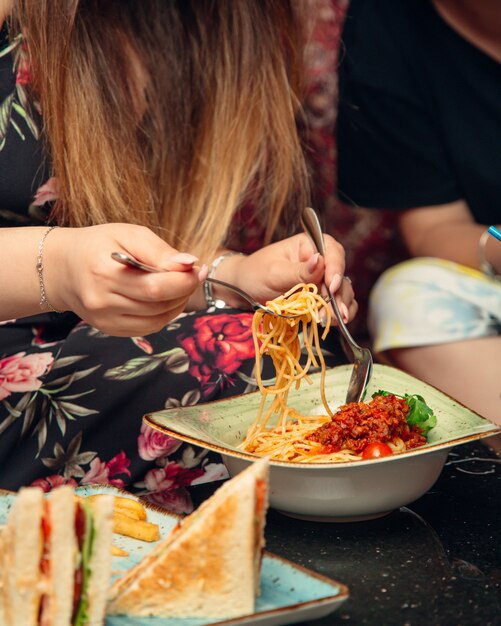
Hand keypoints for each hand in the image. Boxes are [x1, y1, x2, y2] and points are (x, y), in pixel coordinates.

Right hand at [44, 224, 204, 335]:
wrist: (63, 268)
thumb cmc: (98, 245)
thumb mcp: (127, 234)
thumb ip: (159, 250)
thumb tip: (190, 263)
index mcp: (104, 272)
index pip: (155, 287)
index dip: (184, 281)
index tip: (199, 268)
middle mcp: (102, 301)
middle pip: (159, 305)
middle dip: (185, 290)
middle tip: (194, 275)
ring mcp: (104, 320)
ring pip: (158, 319)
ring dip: (177, 303)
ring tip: (179, 285)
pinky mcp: (109, 329)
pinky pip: (148, 328)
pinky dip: (164, 314)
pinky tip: (165, 298)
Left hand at [228, 233, 357, 323]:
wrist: (243, 291)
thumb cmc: (255, 274)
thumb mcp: (274, 272)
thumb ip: (299, 271)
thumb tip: (319, 260)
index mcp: (309, 245)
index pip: (332, 252)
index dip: (336, 269)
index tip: (332, 286)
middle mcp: (319, 262)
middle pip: (340, 275)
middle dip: (338, 296)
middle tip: (334, 313)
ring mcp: (321, 281)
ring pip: (342, 292)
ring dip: (340, 307)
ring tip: (331, 321)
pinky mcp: (319, 298)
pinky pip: (337, 305)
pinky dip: (338, 315)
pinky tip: (333, 322)